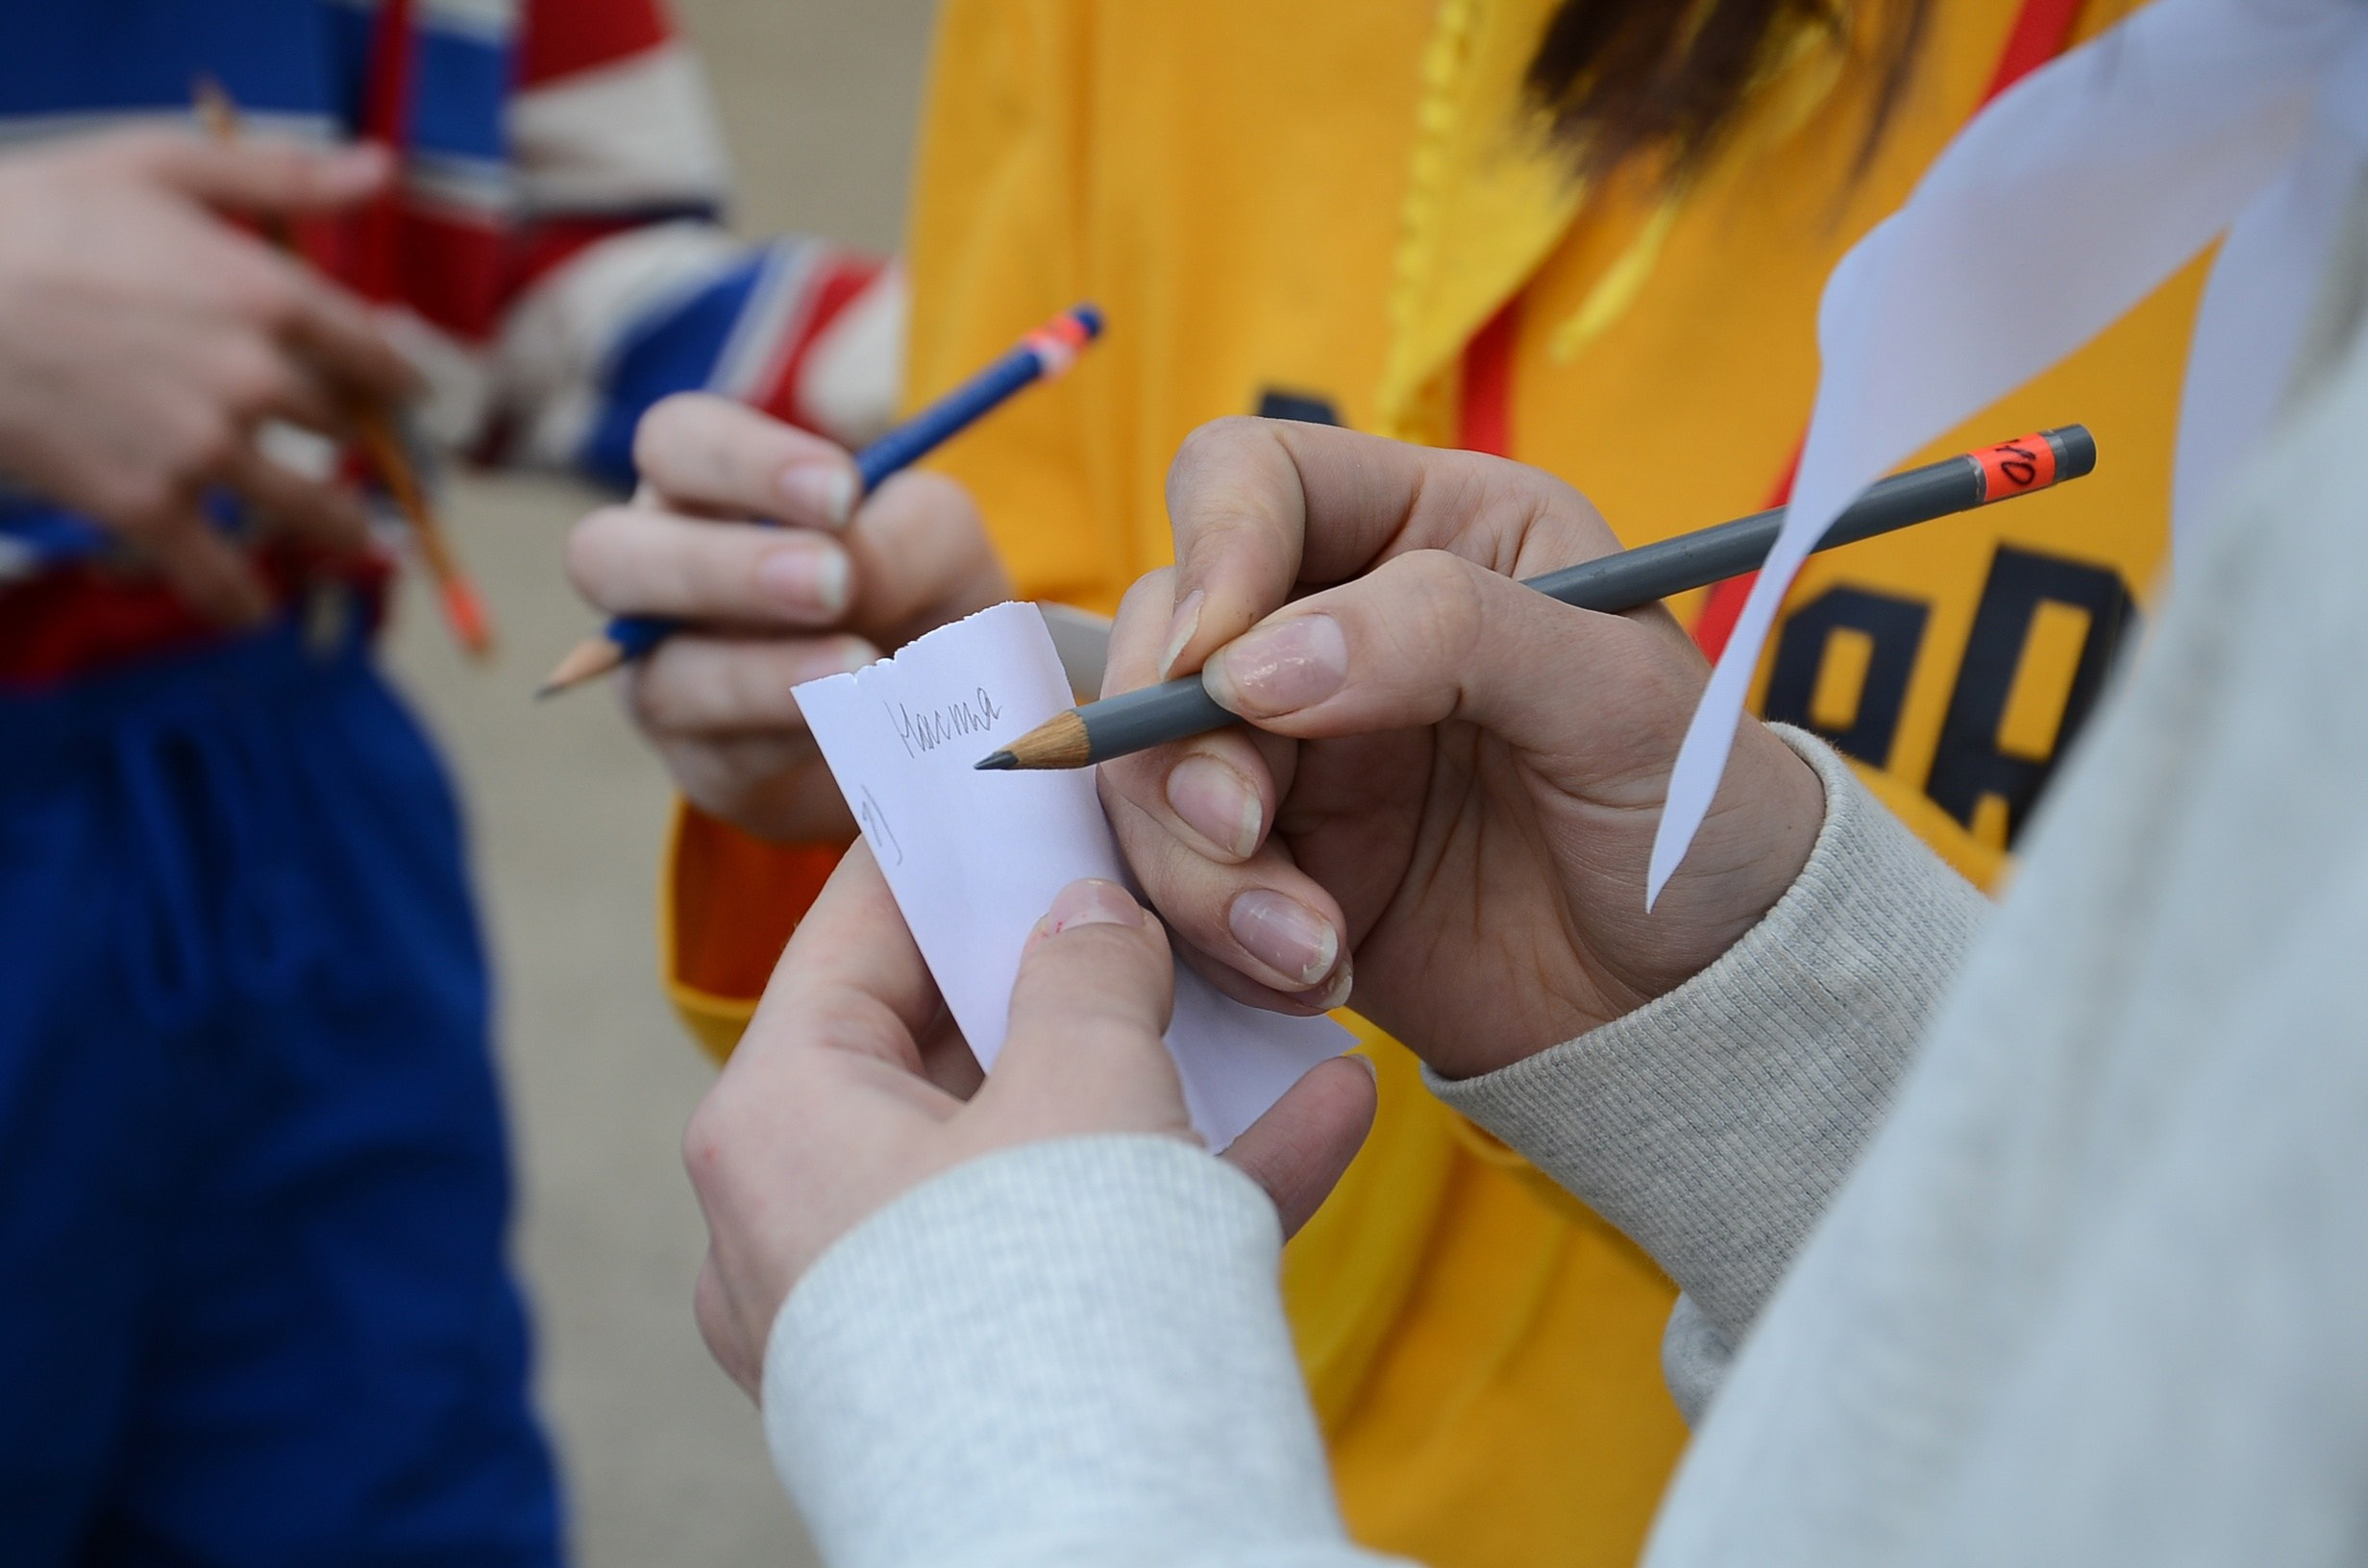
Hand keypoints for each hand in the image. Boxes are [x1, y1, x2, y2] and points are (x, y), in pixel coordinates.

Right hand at [0, 130, 418, 623]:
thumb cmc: (30, 215)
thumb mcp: (157, 166)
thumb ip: (280, 176)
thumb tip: (379, 167)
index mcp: (268, 296)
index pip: (375, 355)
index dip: (394, 379)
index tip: (403, 394)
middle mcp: (254, 379)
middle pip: (341, 429)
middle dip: (350, 441)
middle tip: (351, 455)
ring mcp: (203, 448)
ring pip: (309, 510)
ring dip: (337, 529)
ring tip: (349, 539)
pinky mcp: (143, 504)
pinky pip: (218, 574)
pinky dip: (240, 598)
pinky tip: (253, 607)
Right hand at [566, 394, 1010, 840]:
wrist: (950, 710)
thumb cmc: (920, 591)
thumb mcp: (938, 541)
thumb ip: (904, 532)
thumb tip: (850, 564)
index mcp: (704, 490)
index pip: (677, 443)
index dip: (745, 460)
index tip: (843, 491)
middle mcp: (658, 577)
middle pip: (606, 555)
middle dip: (720, 568)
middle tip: (832, 582)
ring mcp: (667, 678)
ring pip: (662, 678)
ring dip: (762, 673)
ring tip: (860, 667)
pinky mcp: (706, 765)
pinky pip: (724, 756)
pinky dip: (797, 737)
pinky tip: (859, 723)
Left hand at [684, 845, 1377, 1394]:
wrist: (1098, 1537)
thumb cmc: (1048, 1289)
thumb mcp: (1084, 1079)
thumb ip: (1086, 968)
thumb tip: (1088, 917)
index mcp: (777, 1119)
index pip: (856, 931)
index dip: (952, 847)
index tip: (1021, 788)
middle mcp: (803, 1217)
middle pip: (952, 1044)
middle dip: (1085, 977)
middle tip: (1159, 895)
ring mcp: (891, 1306)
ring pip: (1038, 1150)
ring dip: (1168, 1082)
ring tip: (1274, 1006)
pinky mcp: (981, 1375)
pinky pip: (1083, 1248)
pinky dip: (1190, 1188)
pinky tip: (1329, 1114)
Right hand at [1098, 418, 1824, 1080]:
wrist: (1711, 1003)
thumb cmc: (1697, 815)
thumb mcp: (1615, 694)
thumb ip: (1447, 635)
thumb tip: (1252, 666)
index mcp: (1433, 529)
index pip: (1253, 478)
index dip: (1212, 552)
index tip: (1218, 665)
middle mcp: (1342, 625)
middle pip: (1168, 632)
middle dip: (1180, 741)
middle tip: (1243, 830)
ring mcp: (1299, 749)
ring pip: (1151, 766)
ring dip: (1197, 862)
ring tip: (1306, 943)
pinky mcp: (1278, 865)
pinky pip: (1175, 877)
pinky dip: (1216, 934)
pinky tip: (1317, 973)